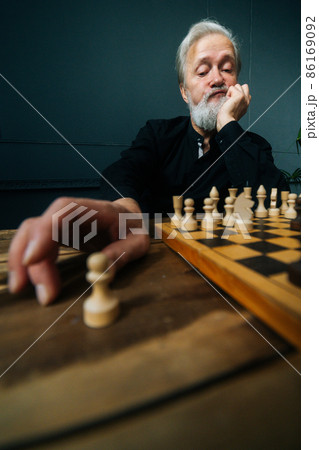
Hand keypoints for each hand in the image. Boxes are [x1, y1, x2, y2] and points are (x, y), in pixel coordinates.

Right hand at [8, 197, 149, 304]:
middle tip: (35, 290)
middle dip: (29, 256)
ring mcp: (61, 222)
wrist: (128, 219)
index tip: (33, 259)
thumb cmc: (133, 229)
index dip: (45, 232)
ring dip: (21, 261)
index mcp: (97, 209)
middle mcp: (72, 212)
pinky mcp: (55, 235)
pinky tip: (27, 281)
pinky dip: (28, 264)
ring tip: (21, 288)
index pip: (64, 211)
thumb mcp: (138, 242)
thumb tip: (101, 273)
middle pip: (40, 226)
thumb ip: (121, 254)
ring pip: (30, 235)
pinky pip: (34, 245)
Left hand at [216, 83, 250, 131]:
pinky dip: (228, 93)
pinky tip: (227, 100)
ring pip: (238, 85)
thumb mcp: (235, 110)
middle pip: (244, 86)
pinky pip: (232, 88)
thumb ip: (238, 103)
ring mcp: (244, 97)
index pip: (246, 93)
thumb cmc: (227, 118)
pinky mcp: (239, 95)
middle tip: (231, 99)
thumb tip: (232, 97)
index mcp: (246, 104)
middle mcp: (247, 100)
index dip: (239, 94)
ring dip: (232, 91)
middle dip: (237, 90)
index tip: (233, 102)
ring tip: (229, 100)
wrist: (226, 121)